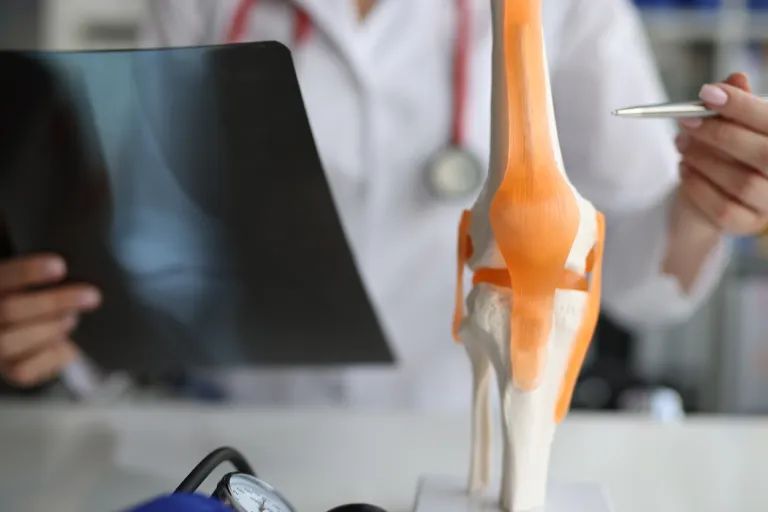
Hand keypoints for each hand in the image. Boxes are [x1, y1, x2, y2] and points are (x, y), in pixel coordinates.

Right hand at [0, 254, 100, 386]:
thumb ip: (45, 272)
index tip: (61, 266)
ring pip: (12, 342)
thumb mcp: (33, 281)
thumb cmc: (37, 295)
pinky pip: (26, 371)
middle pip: (10, 310)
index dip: (28, 271)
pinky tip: (68, 345)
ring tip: (73, 319)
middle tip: (93, 296)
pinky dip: (53, 356)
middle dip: (54, 302)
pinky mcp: (10, 372)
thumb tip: (80, 260)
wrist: (27, 332)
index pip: (3, 276)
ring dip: (51, 328)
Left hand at [675, 72, 767, 235]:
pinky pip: (723, 209)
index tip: (707, 93)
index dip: (742, 106)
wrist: (708, 194)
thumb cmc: (726, 151)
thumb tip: (734, 78)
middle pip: (764, 154)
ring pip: (742, 182)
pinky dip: (698, 186)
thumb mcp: (729, 124)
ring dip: (705, 160)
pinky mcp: (748, 225)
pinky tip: (684, 169)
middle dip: (720, 134)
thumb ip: (735, 105)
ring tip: (681, 144)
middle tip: (686, 121)